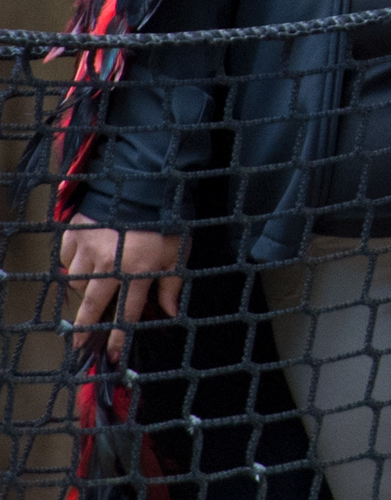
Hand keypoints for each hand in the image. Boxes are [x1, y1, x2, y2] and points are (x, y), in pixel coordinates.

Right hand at [59, 219, 183, 364]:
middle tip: (79, 343)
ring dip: (85, 288)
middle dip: (86, 327)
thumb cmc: (168, 216)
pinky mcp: (75, 233)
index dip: (119, 337)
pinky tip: (85, 262)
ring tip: (95, 288)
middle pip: (94, 304)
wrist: (145, 179)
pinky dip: (74, 264)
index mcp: (138, 269)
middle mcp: (110, 263)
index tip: (112, 356)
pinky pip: (67, 259)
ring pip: (78, 281)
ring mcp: (89, 248)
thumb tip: (170, 313)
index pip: (127, 313)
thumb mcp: (179, 250)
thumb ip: (172, 283)